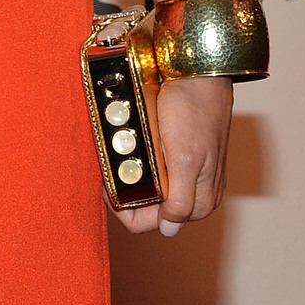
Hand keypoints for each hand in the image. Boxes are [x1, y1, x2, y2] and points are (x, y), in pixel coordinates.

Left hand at [111, 74, 232, 236]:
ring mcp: (189, 175)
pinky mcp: (182, 156)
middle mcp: (195, 193)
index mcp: (198, 202)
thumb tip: (169, 231)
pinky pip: (154, 167)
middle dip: (124, 188)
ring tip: (119, 149)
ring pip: (149, 187)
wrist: (200, 73)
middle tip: (108, 163)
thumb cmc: (194, 111)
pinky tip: (133, 142)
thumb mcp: (185, 159)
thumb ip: (180, 200)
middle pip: (146, 206)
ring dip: (130, 172)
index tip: (105, 183)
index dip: (120, 207)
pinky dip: (139, 158)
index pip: (146, 223)